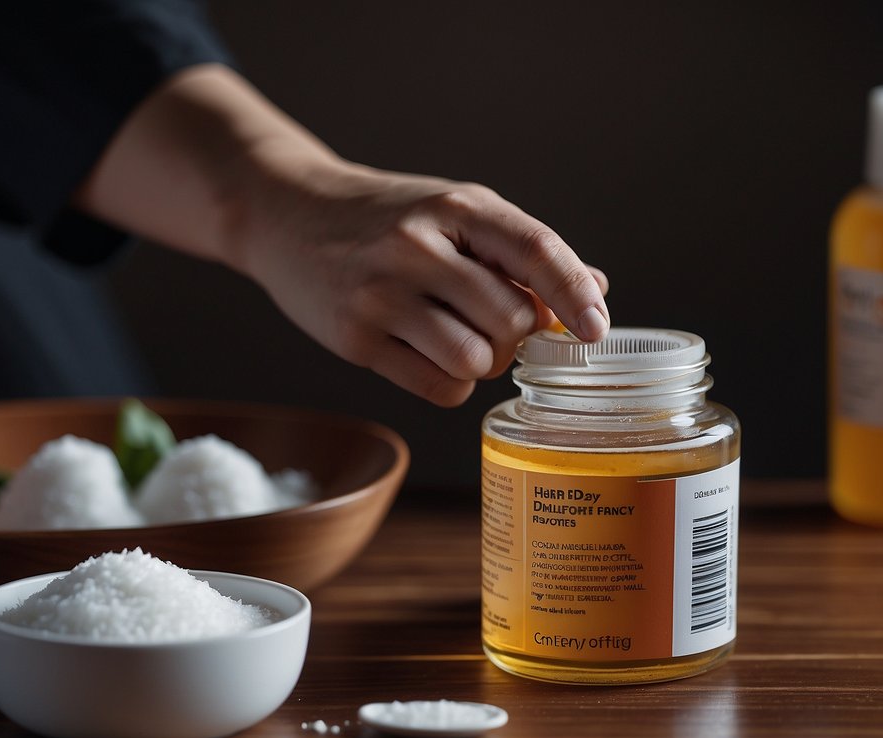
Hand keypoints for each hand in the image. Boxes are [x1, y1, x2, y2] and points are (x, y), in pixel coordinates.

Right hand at [77, 64, 608, 405]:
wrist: (285, 214)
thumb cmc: (386, 217)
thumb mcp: (453, 212)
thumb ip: (520, 251)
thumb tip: (596, 290)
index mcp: (455, 205)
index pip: (535, 251)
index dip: (574, 295)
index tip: (596, 331)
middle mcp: (417, 246)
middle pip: (510, 318)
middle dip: (518, 336)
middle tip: (498, 327)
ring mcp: (382, 294)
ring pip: (476, 359)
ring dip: (484, 363)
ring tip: (461, 340)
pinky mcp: (355, 338)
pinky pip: (440, 387)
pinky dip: (453, 384)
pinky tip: (434, 357)